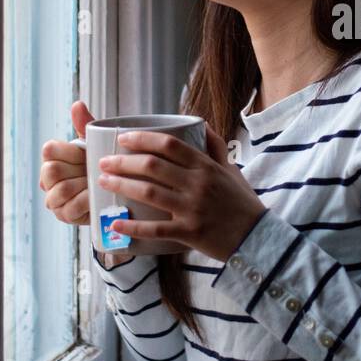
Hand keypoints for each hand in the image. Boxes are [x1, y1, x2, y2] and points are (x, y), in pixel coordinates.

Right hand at [40, 101, 95, 225]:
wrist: (117, 193)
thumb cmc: (101, 164)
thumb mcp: (95, 144)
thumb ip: (85, 124)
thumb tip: (77, 104)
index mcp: (53, 158)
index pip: (49, 149)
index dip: (69, 151)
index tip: (85, 153)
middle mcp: (47, 179)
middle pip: (51, 170)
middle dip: (76, 170)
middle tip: (94, 169)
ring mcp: (54, 199)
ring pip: (60, 189)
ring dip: (82, 186)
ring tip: (98, 182)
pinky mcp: (65, 216)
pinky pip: (71, 207)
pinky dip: (86, 200)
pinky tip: (98, 195)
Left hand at [94, 124, 266, 262]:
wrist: (257, 237)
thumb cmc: (242, 201)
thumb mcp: (232, 169)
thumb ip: (215, 146)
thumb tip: (201, 123)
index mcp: (206, 166)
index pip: (169, 145)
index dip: (142, 139)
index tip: (123, 138)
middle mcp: (198, 184)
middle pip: (152, 166)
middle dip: (122, 161)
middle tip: (104, 162)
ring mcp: (192, 209)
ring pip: (148, 193)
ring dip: (121, 186)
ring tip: (103, 182)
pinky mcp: (189, 233)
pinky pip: (155, 229)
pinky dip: (132, 226)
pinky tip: (114, 222)